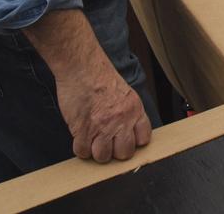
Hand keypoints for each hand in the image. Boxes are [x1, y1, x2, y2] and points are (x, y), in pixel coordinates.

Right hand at [25, 10, 152, 163]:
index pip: (143, 139)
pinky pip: (82, 152)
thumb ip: (129, 113)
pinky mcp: (83, 130)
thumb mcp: (125, 92)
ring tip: (92, 140)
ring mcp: (102, 127)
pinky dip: (80, 148)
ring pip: (103, 156)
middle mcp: (121, 120)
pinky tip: (80, 136)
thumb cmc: (100, 77)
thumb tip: (127, 134)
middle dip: (115, 151)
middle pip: (124, 153)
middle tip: (107, 142)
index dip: (133, 142)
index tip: (124, 140)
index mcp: (135, 109)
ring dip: (96, 151)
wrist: (81, 67)